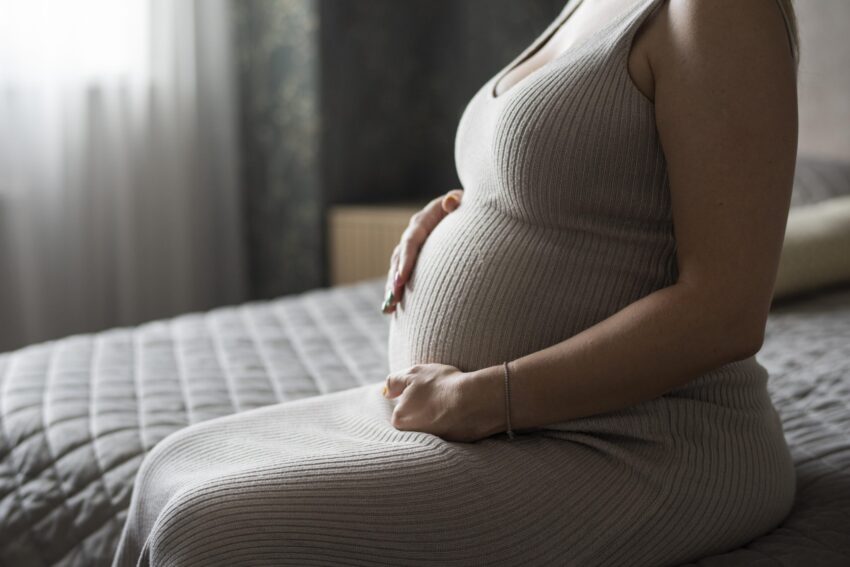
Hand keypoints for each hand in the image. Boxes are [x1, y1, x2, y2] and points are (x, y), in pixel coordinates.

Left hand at [380, 362, 502, 442]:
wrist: (475, 401)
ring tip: (451, 405)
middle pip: (416, 422)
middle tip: (440, 398)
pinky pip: (449, 434)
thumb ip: (394, 381)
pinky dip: (454, 425)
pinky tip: (462, 414)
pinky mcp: (453, 449)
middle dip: (425, 411)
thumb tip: (386, 392)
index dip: (415, 397)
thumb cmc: (442, 385)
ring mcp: (433, 445)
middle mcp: (413, 438)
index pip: (402, 410)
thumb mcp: (414, 373)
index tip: (428, 391)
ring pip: (433, 428)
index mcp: (400, 421)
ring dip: (440, 418)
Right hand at [381, 189, 463, 313]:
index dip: (406, 258)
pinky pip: (402, 275)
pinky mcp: (416, 260)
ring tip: (390, 307)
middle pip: (399, 256)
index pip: (411, 240)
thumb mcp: (466, 200)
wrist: (467, 211)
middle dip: (396, 278)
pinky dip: (397, 290)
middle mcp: (414, 234)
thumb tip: (450, 203)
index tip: (403, 277)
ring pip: (397, 268)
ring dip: (392, 287)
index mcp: (425, 220)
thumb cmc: (469, 207)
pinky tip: (392, 309)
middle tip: (395, 296)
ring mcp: (413, 248)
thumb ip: (457, 202)